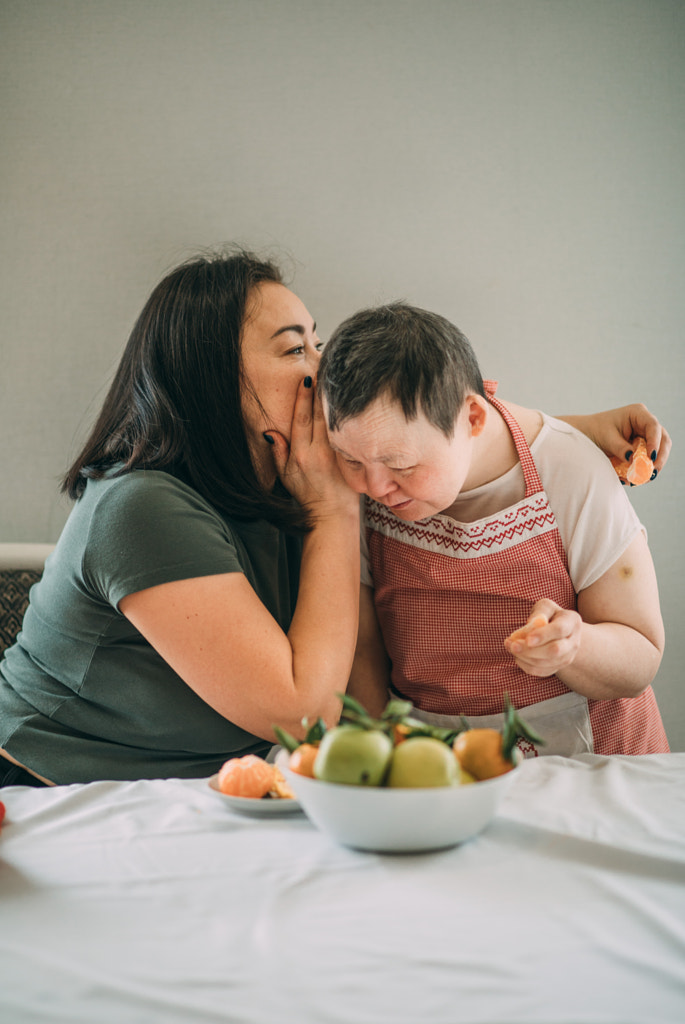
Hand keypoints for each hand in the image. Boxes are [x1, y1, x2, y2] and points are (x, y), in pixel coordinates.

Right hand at [265, 378, 356, 516]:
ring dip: (336, 400)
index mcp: (302, 454)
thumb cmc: (308, 494)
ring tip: (338, 378)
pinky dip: (349, 415)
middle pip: (321, 414)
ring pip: (336, 420)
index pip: (302, 419)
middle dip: (322, 391)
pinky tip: (352, 401)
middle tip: (325, 368)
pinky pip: (349, 431)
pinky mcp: (351, 457)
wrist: (332, 514)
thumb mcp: (285, 475)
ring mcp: (337, 454)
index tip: (307, 379)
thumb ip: (278, 452)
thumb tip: (270, 431)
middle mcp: (319, 452)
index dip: (304, 398)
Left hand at [504, 600, 581, 677]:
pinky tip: (517, 656)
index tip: (527, 639)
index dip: (543, 635)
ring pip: (547, 663)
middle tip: (512, 645)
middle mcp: (574, 642)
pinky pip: (542, 672)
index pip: (559, 630)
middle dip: (531, 650)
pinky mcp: (559, 667)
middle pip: (555, 650)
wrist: (561, 632)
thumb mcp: (546, 607)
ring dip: (525, 657)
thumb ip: (539, 612)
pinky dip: (527, 666)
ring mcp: (568, 657)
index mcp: (572, 622)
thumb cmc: (549, 615)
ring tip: (510, 647)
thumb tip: (532, 623)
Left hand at [577, 404, 670, 476]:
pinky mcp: (642, 447)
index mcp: (637, 413)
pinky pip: (649, 458)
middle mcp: (644, 423)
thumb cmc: (595, 432)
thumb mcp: (607, 439)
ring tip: (646, 478)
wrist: (586, 436)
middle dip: (660, 456)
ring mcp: (645, 435)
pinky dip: (646, 468)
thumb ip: (621, 449)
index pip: (653, 426)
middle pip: (662, 439)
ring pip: (659, 450)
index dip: (655, 442)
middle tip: (653, 472)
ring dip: (654, 465)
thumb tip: (634, 460)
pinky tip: (638, 478)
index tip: (651, 457)